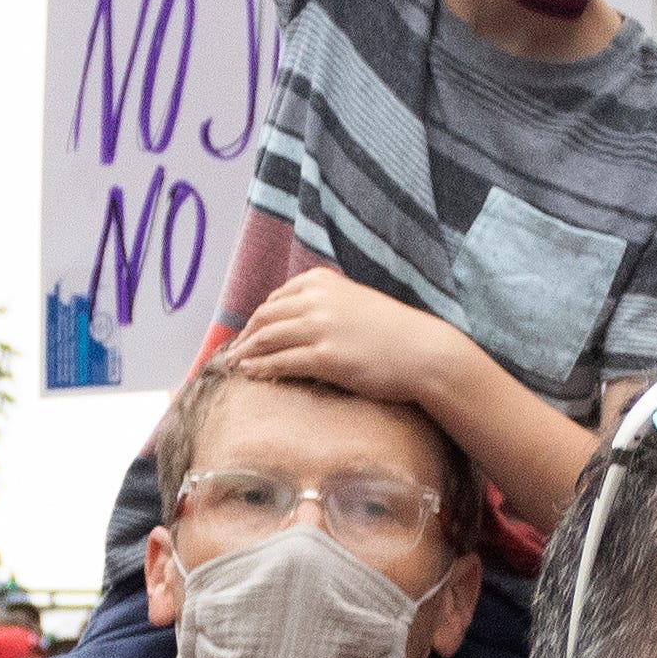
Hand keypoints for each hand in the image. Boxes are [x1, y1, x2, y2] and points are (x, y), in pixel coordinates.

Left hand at [227, 269, 461, 413]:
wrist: (424, 352)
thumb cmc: (394, 333)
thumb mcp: (355, 303)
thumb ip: (326, 304)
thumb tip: (297, 320)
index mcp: (323, 282)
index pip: (276, 299)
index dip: (257, 319)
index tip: (248, 334)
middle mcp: (318, 300)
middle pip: (264, 317)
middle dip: (244, 337)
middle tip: (232, 353)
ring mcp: (321, 327)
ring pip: (267, 339)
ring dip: (245, 354)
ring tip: (234, 366)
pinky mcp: (326, 357)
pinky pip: (281, 362)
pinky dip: (261, 368)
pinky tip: (251, 375)